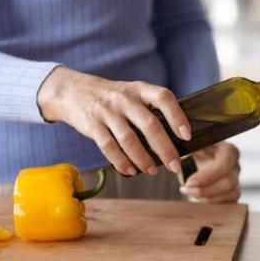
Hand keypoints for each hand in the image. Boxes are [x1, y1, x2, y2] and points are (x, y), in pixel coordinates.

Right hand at [37, 66, 190, 175]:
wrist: (72, 91)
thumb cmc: (113, 97)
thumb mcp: (132, 93)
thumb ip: (150, 108)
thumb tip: (176, 137)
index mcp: (140, 89)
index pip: (164, 98)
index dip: (177, 116)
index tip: (187, 135)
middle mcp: (125, 98)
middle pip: (149, 124)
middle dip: (165, 148)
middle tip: (175, 165)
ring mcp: (107, 111)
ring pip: (129, 139)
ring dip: (143, 159)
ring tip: (152, 171)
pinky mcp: (92, 125)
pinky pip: (108, 147)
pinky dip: (121, 161)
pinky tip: (130, 170)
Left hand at [179, 142, 240, 202]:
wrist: (198, 156)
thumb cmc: (195, 149)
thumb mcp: (191, 144)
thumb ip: (187, 150)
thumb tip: (176, 162)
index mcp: (228, 151)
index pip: (223, 166)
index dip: (206, 178)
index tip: (188, 183)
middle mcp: (235, 165)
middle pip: (228, 183)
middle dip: (204, 190)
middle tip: (185, 189)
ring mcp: (236, 179)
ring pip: (231, 195)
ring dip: (208, 198)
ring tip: (190, 192)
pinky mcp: (233, 191)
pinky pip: (229, 202)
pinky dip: (212, 203)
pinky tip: (198, 197)